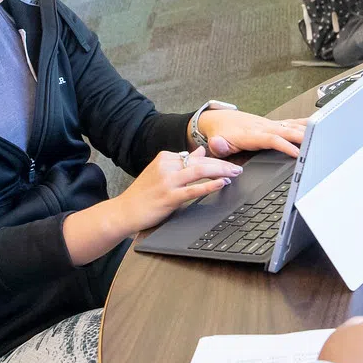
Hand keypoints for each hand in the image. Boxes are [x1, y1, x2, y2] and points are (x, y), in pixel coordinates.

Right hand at [111, 147, 242, 235]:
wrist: (124, 211)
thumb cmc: (144, 194)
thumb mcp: (161, 172)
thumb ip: (181, 162)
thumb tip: (201, 151)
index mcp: (165, 157)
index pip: (196, 156)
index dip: (215, 160)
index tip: (229, 163)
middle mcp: (166, 166)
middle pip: (201, 161)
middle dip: (223, 164)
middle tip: (239, 167)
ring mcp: (167, 181)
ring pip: (199, 171)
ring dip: (221, 171)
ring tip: (235, 173)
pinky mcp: (169, 197)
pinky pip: (193, 190)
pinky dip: (210, 185)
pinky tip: (222, 183)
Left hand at [197, 109, 307, 157]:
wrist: (218, 120)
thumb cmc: (220, 134)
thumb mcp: (216, 143)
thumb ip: (219, 146)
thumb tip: (219, 144)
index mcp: (251, 134)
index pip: (271, 139)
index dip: (285, 145)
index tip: (296, 154)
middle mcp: (262, 127)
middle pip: (286, 131)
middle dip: (301, 137)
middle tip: (317, 144)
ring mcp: (269, 124)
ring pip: (290, 125)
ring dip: (306, 130)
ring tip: (322, 135)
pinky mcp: (273, 124)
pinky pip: (291, 122)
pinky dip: (304, 123)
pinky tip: (316, 124)